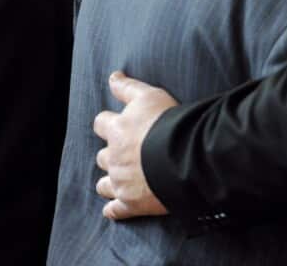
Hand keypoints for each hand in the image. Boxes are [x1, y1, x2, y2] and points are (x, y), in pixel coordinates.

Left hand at [93, 70, 177, 219]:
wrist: (185, 156)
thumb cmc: (170, 123)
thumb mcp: (150, 96)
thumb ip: (128, 87)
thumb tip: (113, 76)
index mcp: (118, 130)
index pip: (101, 123)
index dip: (109, 124)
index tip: (119, 124)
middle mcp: (114, 156)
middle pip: (103, 156)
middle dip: (112, 154)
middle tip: (129, 152)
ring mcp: (121, 182)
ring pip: (104, 184)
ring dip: (110, 181)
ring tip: (124, 179)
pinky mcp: (131, 203)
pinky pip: (114, 210)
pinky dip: (114, 209)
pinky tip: (117, 207)